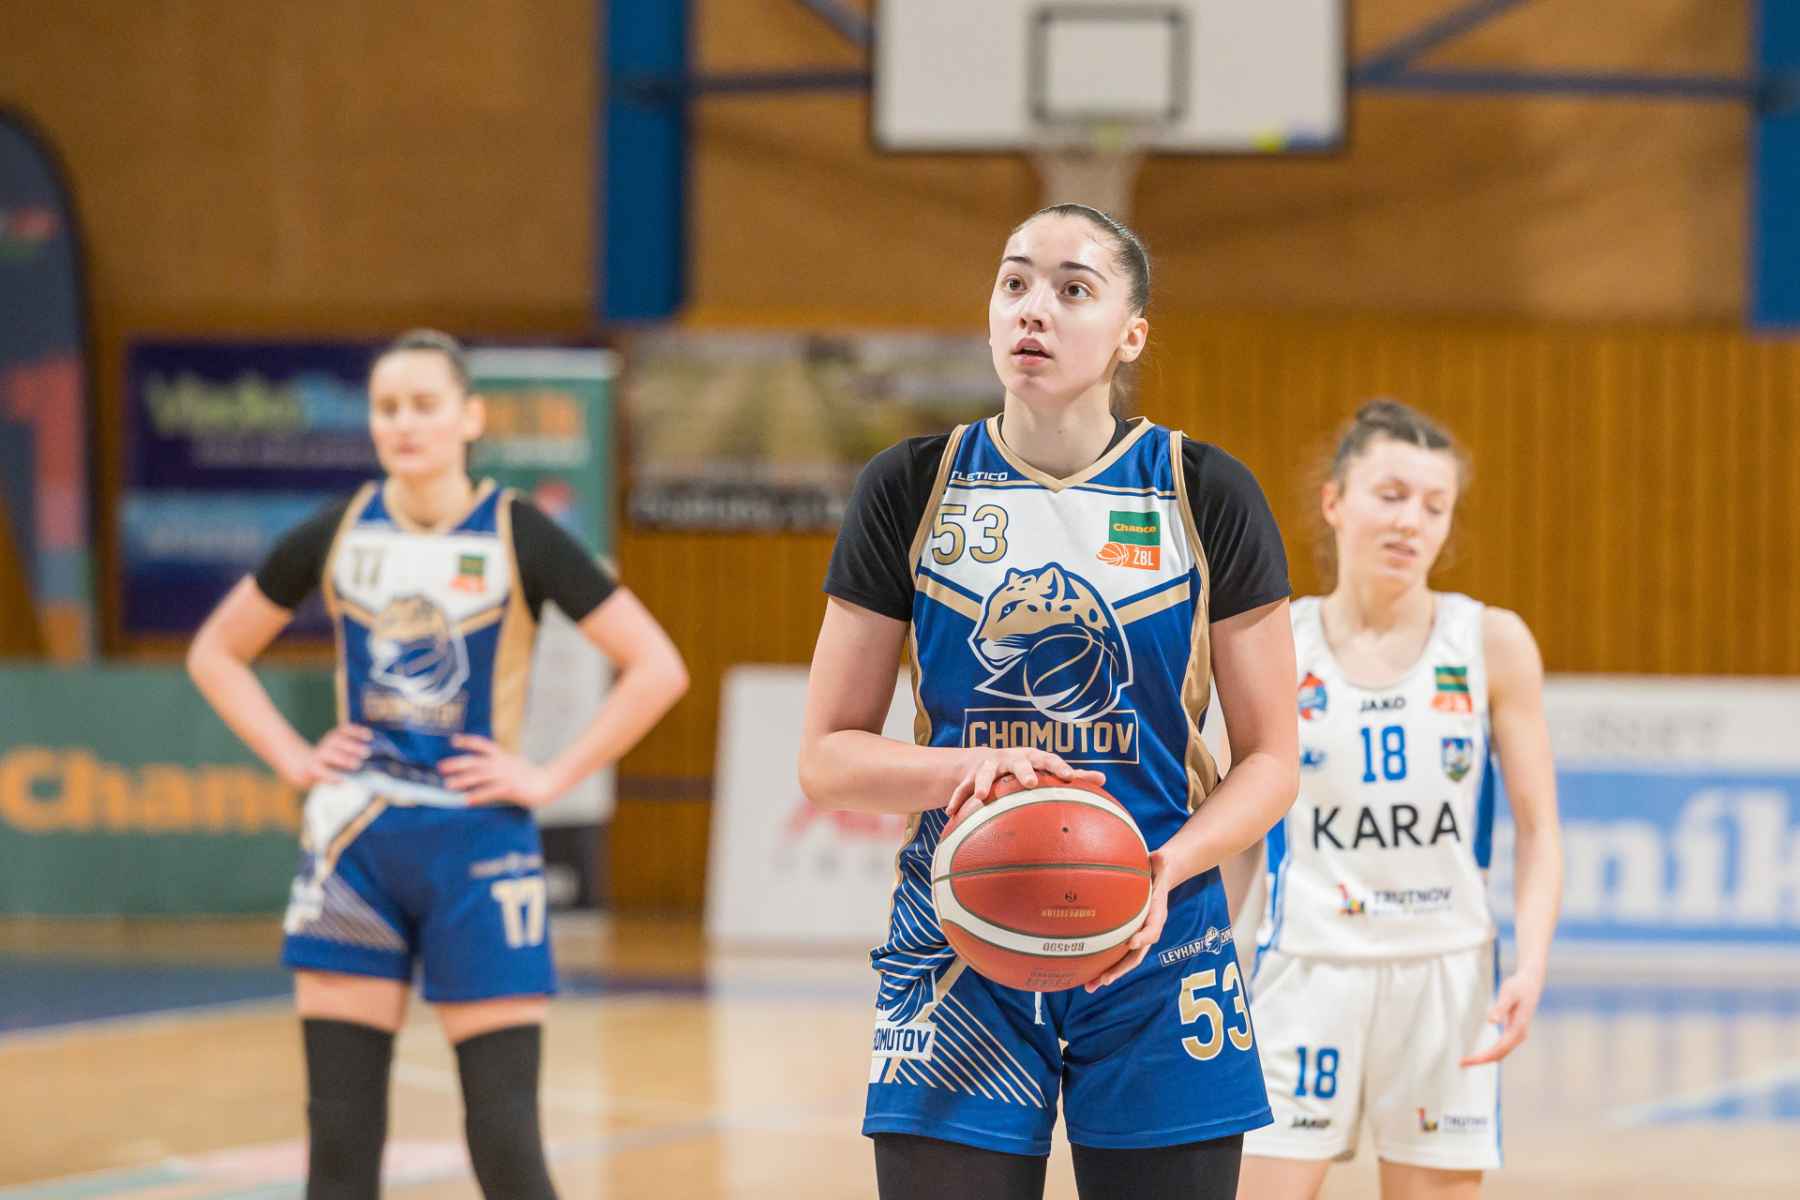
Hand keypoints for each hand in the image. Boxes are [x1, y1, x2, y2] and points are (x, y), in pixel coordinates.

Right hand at [283, 724, 371, 788]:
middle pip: (338, 740)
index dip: (357, 731)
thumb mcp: (341, 751)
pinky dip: (331, 776)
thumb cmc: (332, 761)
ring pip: (329, 753)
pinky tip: (341, 780)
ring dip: (344, 758)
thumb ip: (355, 752)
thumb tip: (373, 758)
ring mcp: (319, 756)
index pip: (344, 730)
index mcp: (335, 737)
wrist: (305, 768)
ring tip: (357, 764)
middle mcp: (327, 744)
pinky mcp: (313, 769)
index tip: (370, 736)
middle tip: (367, 752)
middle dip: (353, 745)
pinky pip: (321, 771)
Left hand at [441, 734, 558, 806]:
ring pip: (480, 776)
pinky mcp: (509, 788)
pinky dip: (477, 796)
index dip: (468, 741)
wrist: (548, 783)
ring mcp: (505, 775)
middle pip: (475, 761)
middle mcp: (501, 763)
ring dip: (463, 780)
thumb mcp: (514, 763)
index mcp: (502, 755)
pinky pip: (490, 792)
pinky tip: (466, 800)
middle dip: (456, 764)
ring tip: (449, 785)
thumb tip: (485, 765)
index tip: (453, 740)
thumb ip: (499, 762)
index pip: (482, 744)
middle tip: (440, 767)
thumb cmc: (531, 775)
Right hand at [943, 749, 1104, 832]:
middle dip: (1023, 771)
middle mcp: (1010, 758)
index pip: (1048, 759)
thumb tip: (1103, 779)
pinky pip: (960, 789)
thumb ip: (1073, 776)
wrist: (984, 760)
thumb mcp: (1045, 769)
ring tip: (980, 797)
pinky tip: (951, 814)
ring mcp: (987, 766)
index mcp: (1032, 758)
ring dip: (981, 783)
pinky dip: (956, 799)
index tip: (1069, 776)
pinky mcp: (968, 776)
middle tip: (1030, 783)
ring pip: (984, 772)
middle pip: (1018, 762)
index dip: (1058, 766)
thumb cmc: (1025, 769)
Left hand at [1085, 848, 1170, 991]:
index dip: (1143, 937)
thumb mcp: (1161, 863)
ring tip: (1089, 986)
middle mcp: (1148, 930)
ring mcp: (1137, 936)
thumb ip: (1161, 862)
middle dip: (1120, 969)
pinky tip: (1083, 974)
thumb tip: (1159, 856)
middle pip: (1136, 955)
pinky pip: (1115, 953)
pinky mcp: (1126, 937)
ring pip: (1124, 961)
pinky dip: (1102, 965)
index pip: (1152, 929)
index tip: (1131, 943)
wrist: (1161, 878)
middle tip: (1104, 980)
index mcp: (1157, 914)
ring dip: (1108, 975)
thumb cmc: (1158, 869)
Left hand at [1460, 970, 1542, 1065]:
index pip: (1498, 1049)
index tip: (1467, 1060)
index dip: (1482, 1057)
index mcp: (1518, 1029)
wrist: (1531, 983)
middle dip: (1481, 1060)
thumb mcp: (1508, 993)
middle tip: (1462, 1063)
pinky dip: (1491, 1053)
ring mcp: (1518, 1035)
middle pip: (1499, 1055)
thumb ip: (1500, 1007)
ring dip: (1486, 1058)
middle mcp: (1519, 1035)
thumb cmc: (1518, 986)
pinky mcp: (1514, 1032)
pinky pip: (1502, 1048)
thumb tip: (1491, 1021)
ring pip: (1501, 1053)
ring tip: (1468, 1061)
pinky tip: (1481, 1054)